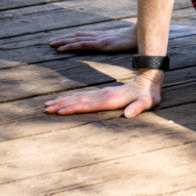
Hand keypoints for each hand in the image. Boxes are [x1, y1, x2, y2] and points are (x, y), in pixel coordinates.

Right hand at [44, 73, 161, 117]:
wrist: (149, 81)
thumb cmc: (148, 95)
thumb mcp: (147, 102)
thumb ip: (138, 107)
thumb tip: (129, 114)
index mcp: (110, 99)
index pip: (88, 105)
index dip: (73, 108)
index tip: (59, 111)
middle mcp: (103, 95)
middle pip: (78, 100)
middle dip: (61, 104)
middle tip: (46, 108)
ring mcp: (102, 93)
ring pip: (78, 97)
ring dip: (63, 100)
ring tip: (49, 104)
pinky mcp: (103, 93)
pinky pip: (84, 96)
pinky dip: (72, 98)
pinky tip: (65, 100)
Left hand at [50, 26, 137, 53]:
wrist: (147, 33)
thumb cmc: (141, 39)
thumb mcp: (129, 42)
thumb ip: (125, 43)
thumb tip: (127, 45)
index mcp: (106, 36)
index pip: (86, 35)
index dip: (74, 37)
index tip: (64, 39)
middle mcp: (100, 35)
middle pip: (78, 36)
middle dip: (64, 38)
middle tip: (51, 42)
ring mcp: (100, 39)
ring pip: (77, 39)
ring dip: (63, 41)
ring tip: (51, 44)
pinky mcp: (101, 43)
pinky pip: (82, 45)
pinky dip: (70, 46)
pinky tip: (60, 49)